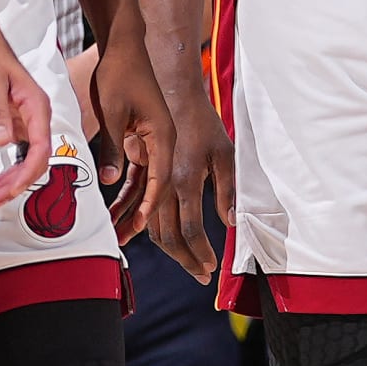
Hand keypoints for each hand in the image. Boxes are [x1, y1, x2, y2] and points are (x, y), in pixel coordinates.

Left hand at [0, 10, 52, 204]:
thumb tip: (4, 141)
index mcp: (38, 107)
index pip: (41, 149)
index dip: (28, 173)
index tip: (11, 189)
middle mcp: (37, 117)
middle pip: (35, 161)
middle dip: (16, 184)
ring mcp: (28, 122)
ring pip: (26, 161)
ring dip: (10, 181)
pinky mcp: (17, 124)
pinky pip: (17, 154)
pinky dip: (6, 170)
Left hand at [87, 22, 174, 240]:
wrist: (124, 46)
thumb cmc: (118, 73)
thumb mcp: (111, 110)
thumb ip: (112, 146)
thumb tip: (110, 181)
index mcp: (163, 134)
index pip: (159, 179)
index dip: (149, 205)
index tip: (140, 227)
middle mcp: (164, 140)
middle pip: (158, 187)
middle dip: (147, 215)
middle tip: (133, 238)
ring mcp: (155, 140)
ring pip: (148, 182)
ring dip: (136, 207)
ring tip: (123, 232)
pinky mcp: (144, 137)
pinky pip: (140, 171)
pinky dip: (131, 191)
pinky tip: (120, 209)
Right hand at [147, 86, 233, 280]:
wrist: (170, 91)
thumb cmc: (203, 121)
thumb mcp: (224, 153)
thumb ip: (227, 190)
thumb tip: (229, 222)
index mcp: (186, 180)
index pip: (191, 230)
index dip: (200, 253)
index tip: (211, 267)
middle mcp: (164, 185)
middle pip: (169, 236)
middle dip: (186, 260)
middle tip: (201, 275)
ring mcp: (149, 181)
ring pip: (153, 228)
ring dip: (168, 250)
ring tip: (185, 265)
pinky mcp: (140, 175)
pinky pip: (137, 210)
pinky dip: (139, 229)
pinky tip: (141, 242)